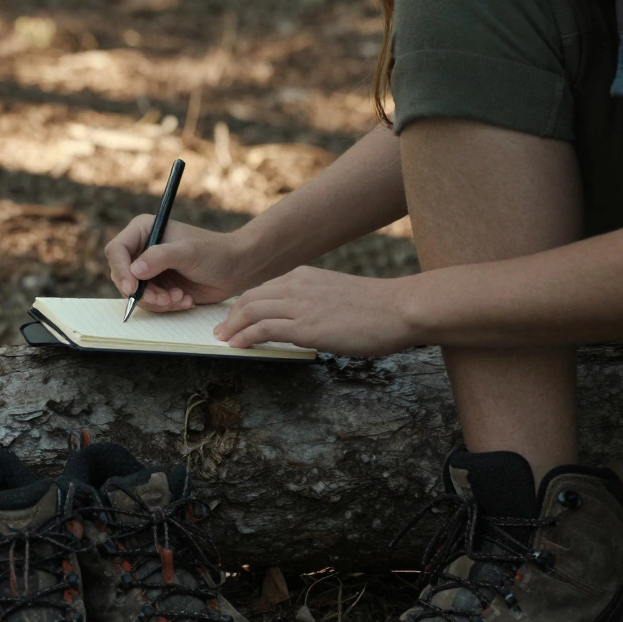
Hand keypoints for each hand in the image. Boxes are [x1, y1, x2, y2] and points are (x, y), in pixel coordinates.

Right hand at [104, 215, 244, 311]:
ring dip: (157, 301)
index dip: (121, 270)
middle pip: (122, 276)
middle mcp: (142, 249)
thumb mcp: (188, 252)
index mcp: (144, 230)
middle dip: (143, 292)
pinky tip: (185, 300)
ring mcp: (149, 270)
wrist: (235, 269)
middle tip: (164, 298)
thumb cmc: (215, 252)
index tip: (132, 288)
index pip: (117, 250)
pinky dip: (166, 306)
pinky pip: (150, 303)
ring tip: (180, 297)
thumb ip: (160, 257)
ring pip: (135, 294)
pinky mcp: (158, 286)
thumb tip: (135, 271)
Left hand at [213, 266, 417, 355]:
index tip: (235, 318)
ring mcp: (300, 305)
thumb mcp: (338, 296)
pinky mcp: (305, 326)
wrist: (401, 308)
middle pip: (250, 298)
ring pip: (251, 311)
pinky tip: (237, 345)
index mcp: (305, 276)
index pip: (263, 289)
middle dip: (231, 316)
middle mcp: (297, 286)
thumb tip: (307, 321)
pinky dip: (244, 337)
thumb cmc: (378, 308)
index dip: (245, 305)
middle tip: (221, 330)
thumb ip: (317, 302)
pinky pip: (263, 328)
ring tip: (223, 340)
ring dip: (232, 327)